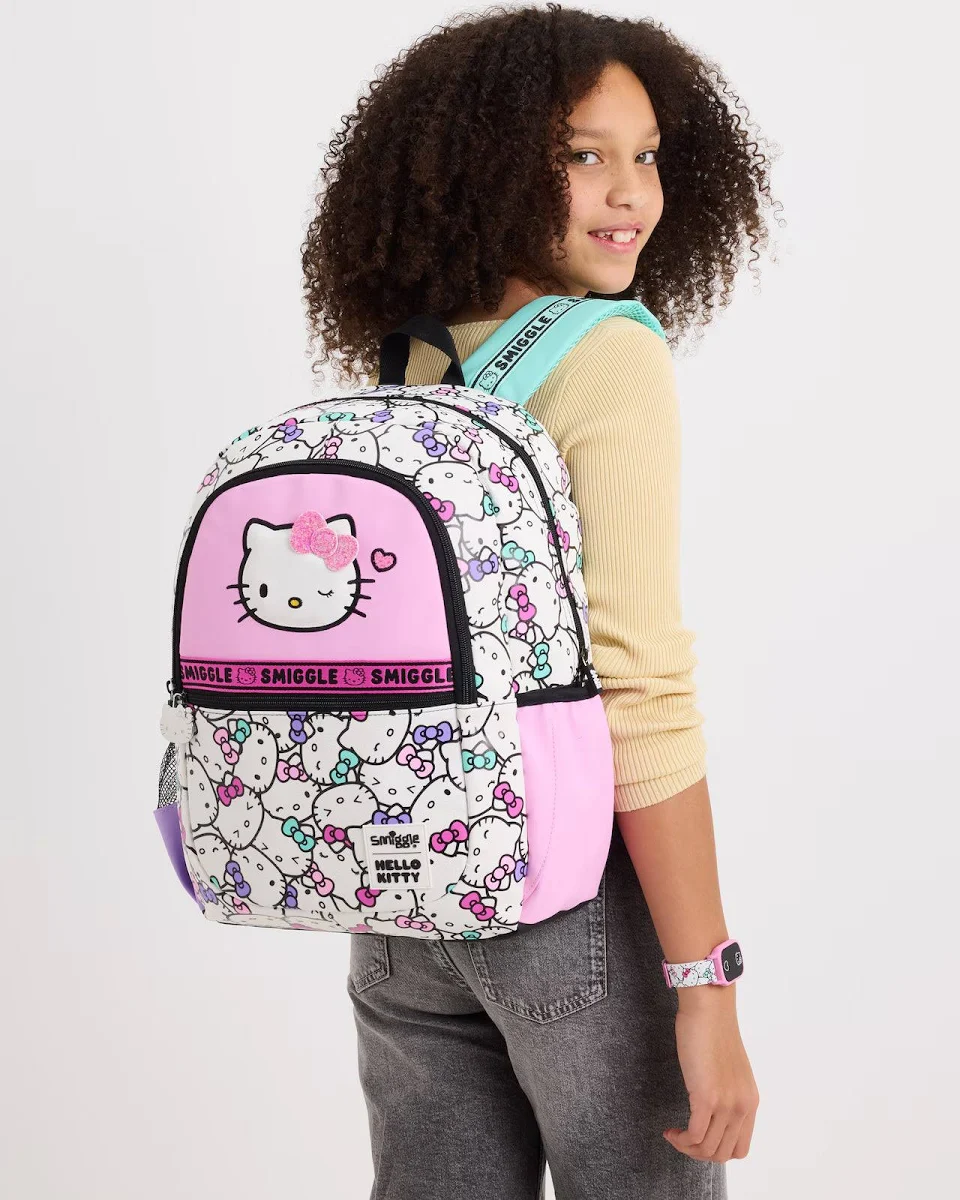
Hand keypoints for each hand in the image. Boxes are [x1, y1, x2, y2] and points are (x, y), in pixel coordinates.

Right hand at [663, 988, 758, 1162]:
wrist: (709, 1008)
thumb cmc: (713, 1030)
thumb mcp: (729, 1069)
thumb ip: (727, 1091)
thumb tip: (713, 1109)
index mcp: (750, 1101)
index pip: (740, 1147)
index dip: (716, 1150)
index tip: (697, 1139)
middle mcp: (742, 1106)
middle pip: (723, 1154)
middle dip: (699, 1154)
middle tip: (681, 1140)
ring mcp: (726, 1104)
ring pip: (708, 1149)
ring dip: (687, 1148)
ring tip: (673, 1135)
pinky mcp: (706, 1097)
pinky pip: (695, 1135)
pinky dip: (681, 1139)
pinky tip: (670, 1131)